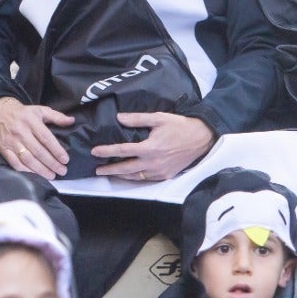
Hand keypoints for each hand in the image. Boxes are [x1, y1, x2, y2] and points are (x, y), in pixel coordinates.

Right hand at [0, 97, 72, 179]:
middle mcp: (21, 132)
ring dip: (40, 170)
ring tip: (51, 175)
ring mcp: (11, 142)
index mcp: (32, 121)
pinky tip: (35, 174)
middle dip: (51, 163)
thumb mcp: (41, 110)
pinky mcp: (3, 149)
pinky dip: (26, 170)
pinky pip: (15, 163)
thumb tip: (72, 121)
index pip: (46, 138)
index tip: (66, 160)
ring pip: (27, 159)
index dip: (57, 150)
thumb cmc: (24, 113)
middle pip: (38, 151)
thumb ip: (57, 116)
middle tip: (62, 171)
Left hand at [91, 112, 214, 181]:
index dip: (107, 151)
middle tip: (97, 170)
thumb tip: (119, 117)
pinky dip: (135, 178)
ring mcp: (160, 171)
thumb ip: (137, 119)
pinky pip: (146, 179)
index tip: (95, 151)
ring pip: (135, 177)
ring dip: (121, 176)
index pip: (123, 150)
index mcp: (149, 148)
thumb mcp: (158, 118)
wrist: (201, 138)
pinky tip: (129, 175)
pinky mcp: (166, 175)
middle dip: (110, 170)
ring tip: (110, 174)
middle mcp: (153, 163)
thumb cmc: (180, 126)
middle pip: (126, 169)